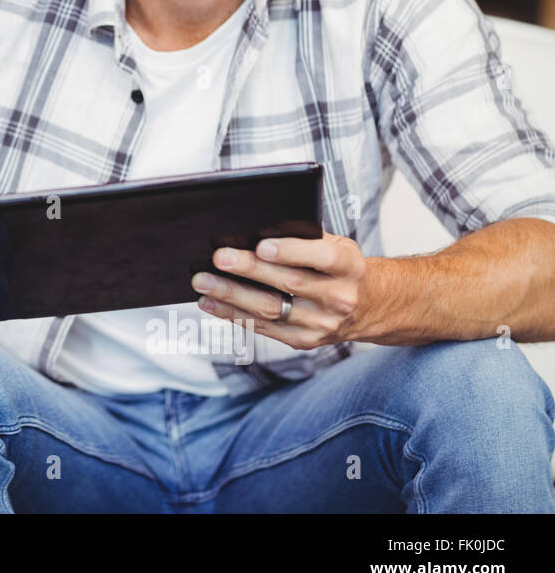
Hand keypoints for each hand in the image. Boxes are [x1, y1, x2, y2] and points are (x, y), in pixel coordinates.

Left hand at [190, 232, 371, 348]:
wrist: (370, 306)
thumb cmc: (341, 267)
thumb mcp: (336, 245)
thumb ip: (304, 238)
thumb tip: (256, 232)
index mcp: (350, 268)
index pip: (322, 258)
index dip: (292, 252)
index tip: (262, 246)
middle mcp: (339, 298)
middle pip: (290, 284)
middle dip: (250, 270)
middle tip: (218, 258)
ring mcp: (322, 323)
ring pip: (271, 309)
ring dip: (232, 295)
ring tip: (203, 282)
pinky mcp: (304, 340)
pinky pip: (264, 327)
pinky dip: (233, 314)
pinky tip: (211, 302)